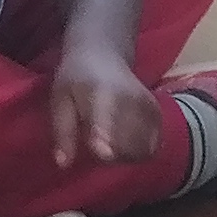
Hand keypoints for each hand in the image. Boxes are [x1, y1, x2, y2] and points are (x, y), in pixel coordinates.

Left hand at [44, 53, 160, 173]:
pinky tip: (126, 144)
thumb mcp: (59, 100)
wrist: (103, 53)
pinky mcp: (158, 113)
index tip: (103, 154)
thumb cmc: (76, 78)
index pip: (107, 119)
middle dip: (110, 157)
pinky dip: (140, 152)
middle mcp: (131, 99)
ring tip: (109, 143)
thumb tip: (63, 163)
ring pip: (143, 149)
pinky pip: (153, 145)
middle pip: (128, 144)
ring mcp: (148, 105)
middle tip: (94, 144)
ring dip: (125, 157)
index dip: (105, 140)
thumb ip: (63, 132)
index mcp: (101, 93)